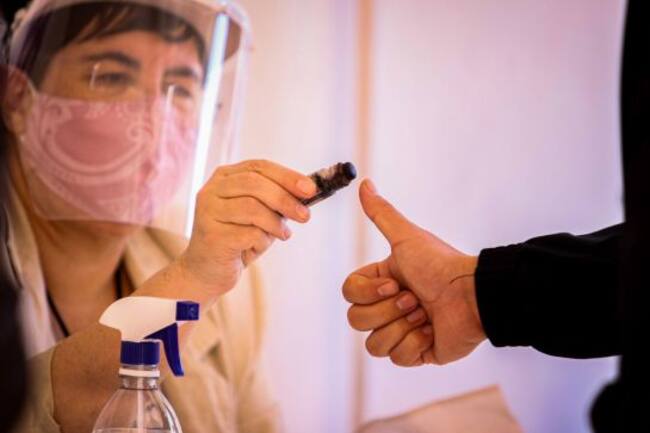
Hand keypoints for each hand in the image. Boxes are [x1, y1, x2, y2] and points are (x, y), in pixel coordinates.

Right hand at [178, 159, 316, 295]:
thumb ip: (277, 200)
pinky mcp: (212, 236)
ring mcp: (208, 212)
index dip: (287, 176)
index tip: (310, 189)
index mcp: (225, 177)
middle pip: (255, 183)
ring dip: (275, 223)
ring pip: (252, 208)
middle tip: (305, 216)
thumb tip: (308, 190)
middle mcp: (212, 190)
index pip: (259, 167)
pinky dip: (262, 241)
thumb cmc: (238, 238)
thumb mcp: (260, 214)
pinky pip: (249, 233)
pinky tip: (258, 247)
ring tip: (283, 234)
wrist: (208, 271)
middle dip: (285, 199)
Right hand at [343, 179, 484, 365]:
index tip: (395, 282)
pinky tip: (433, 330)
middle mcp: (388, 307)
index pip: (349, 294)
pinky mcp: (417, 353)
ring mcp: (401, 331)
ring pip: (373, 344)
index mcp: (381, 282)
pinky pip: (397, 358)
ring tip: (425, 315)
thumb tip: (364, 182)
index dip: (368, 292)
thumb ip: (382, 214)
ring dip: (402, 328)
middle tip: (415, 299)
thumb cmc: (441, 264)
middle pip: (356, 320)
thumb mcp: (407, 238)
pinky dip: (416, 344)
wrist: (473, 295)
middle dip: (387, 311)